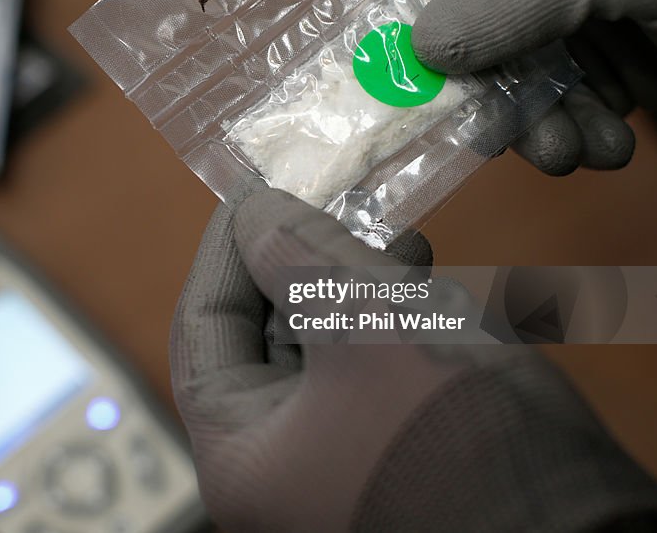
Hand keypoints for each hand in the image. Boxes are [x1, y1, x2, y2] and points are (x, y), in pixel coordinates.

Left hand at [171, 189, 656, 530]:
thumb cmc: (452, 432)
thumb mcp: (364, 324)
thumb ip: (297, 257)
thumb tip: (254, 210)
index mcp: (240, 452)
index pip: (204, 328)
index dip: (225, 249)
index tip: (253, 190)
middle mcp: (275, 467)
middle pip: (259, 340)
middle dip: (297, 263)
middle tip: (326, 201)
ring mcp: (332, 467)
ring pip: (319, 354)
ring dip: (348, 287)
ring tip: (391, 236)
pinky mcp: (388, 458)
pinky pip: (364, 377)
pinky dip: (382, 325)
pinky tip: (416, 280)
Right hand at [412, 0, 656, 174]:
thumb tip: (420, 43)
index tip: (392, 64)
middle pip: (481, 16)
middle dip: (491, 82)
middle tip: (492, 135)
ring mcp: (596, 2)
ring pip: (524, 69)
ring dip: (540, 120)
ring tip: (570, 153)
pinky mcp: (628, 56)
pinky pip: (573, 97)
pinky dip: (582, 130)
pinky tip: (609, 148)